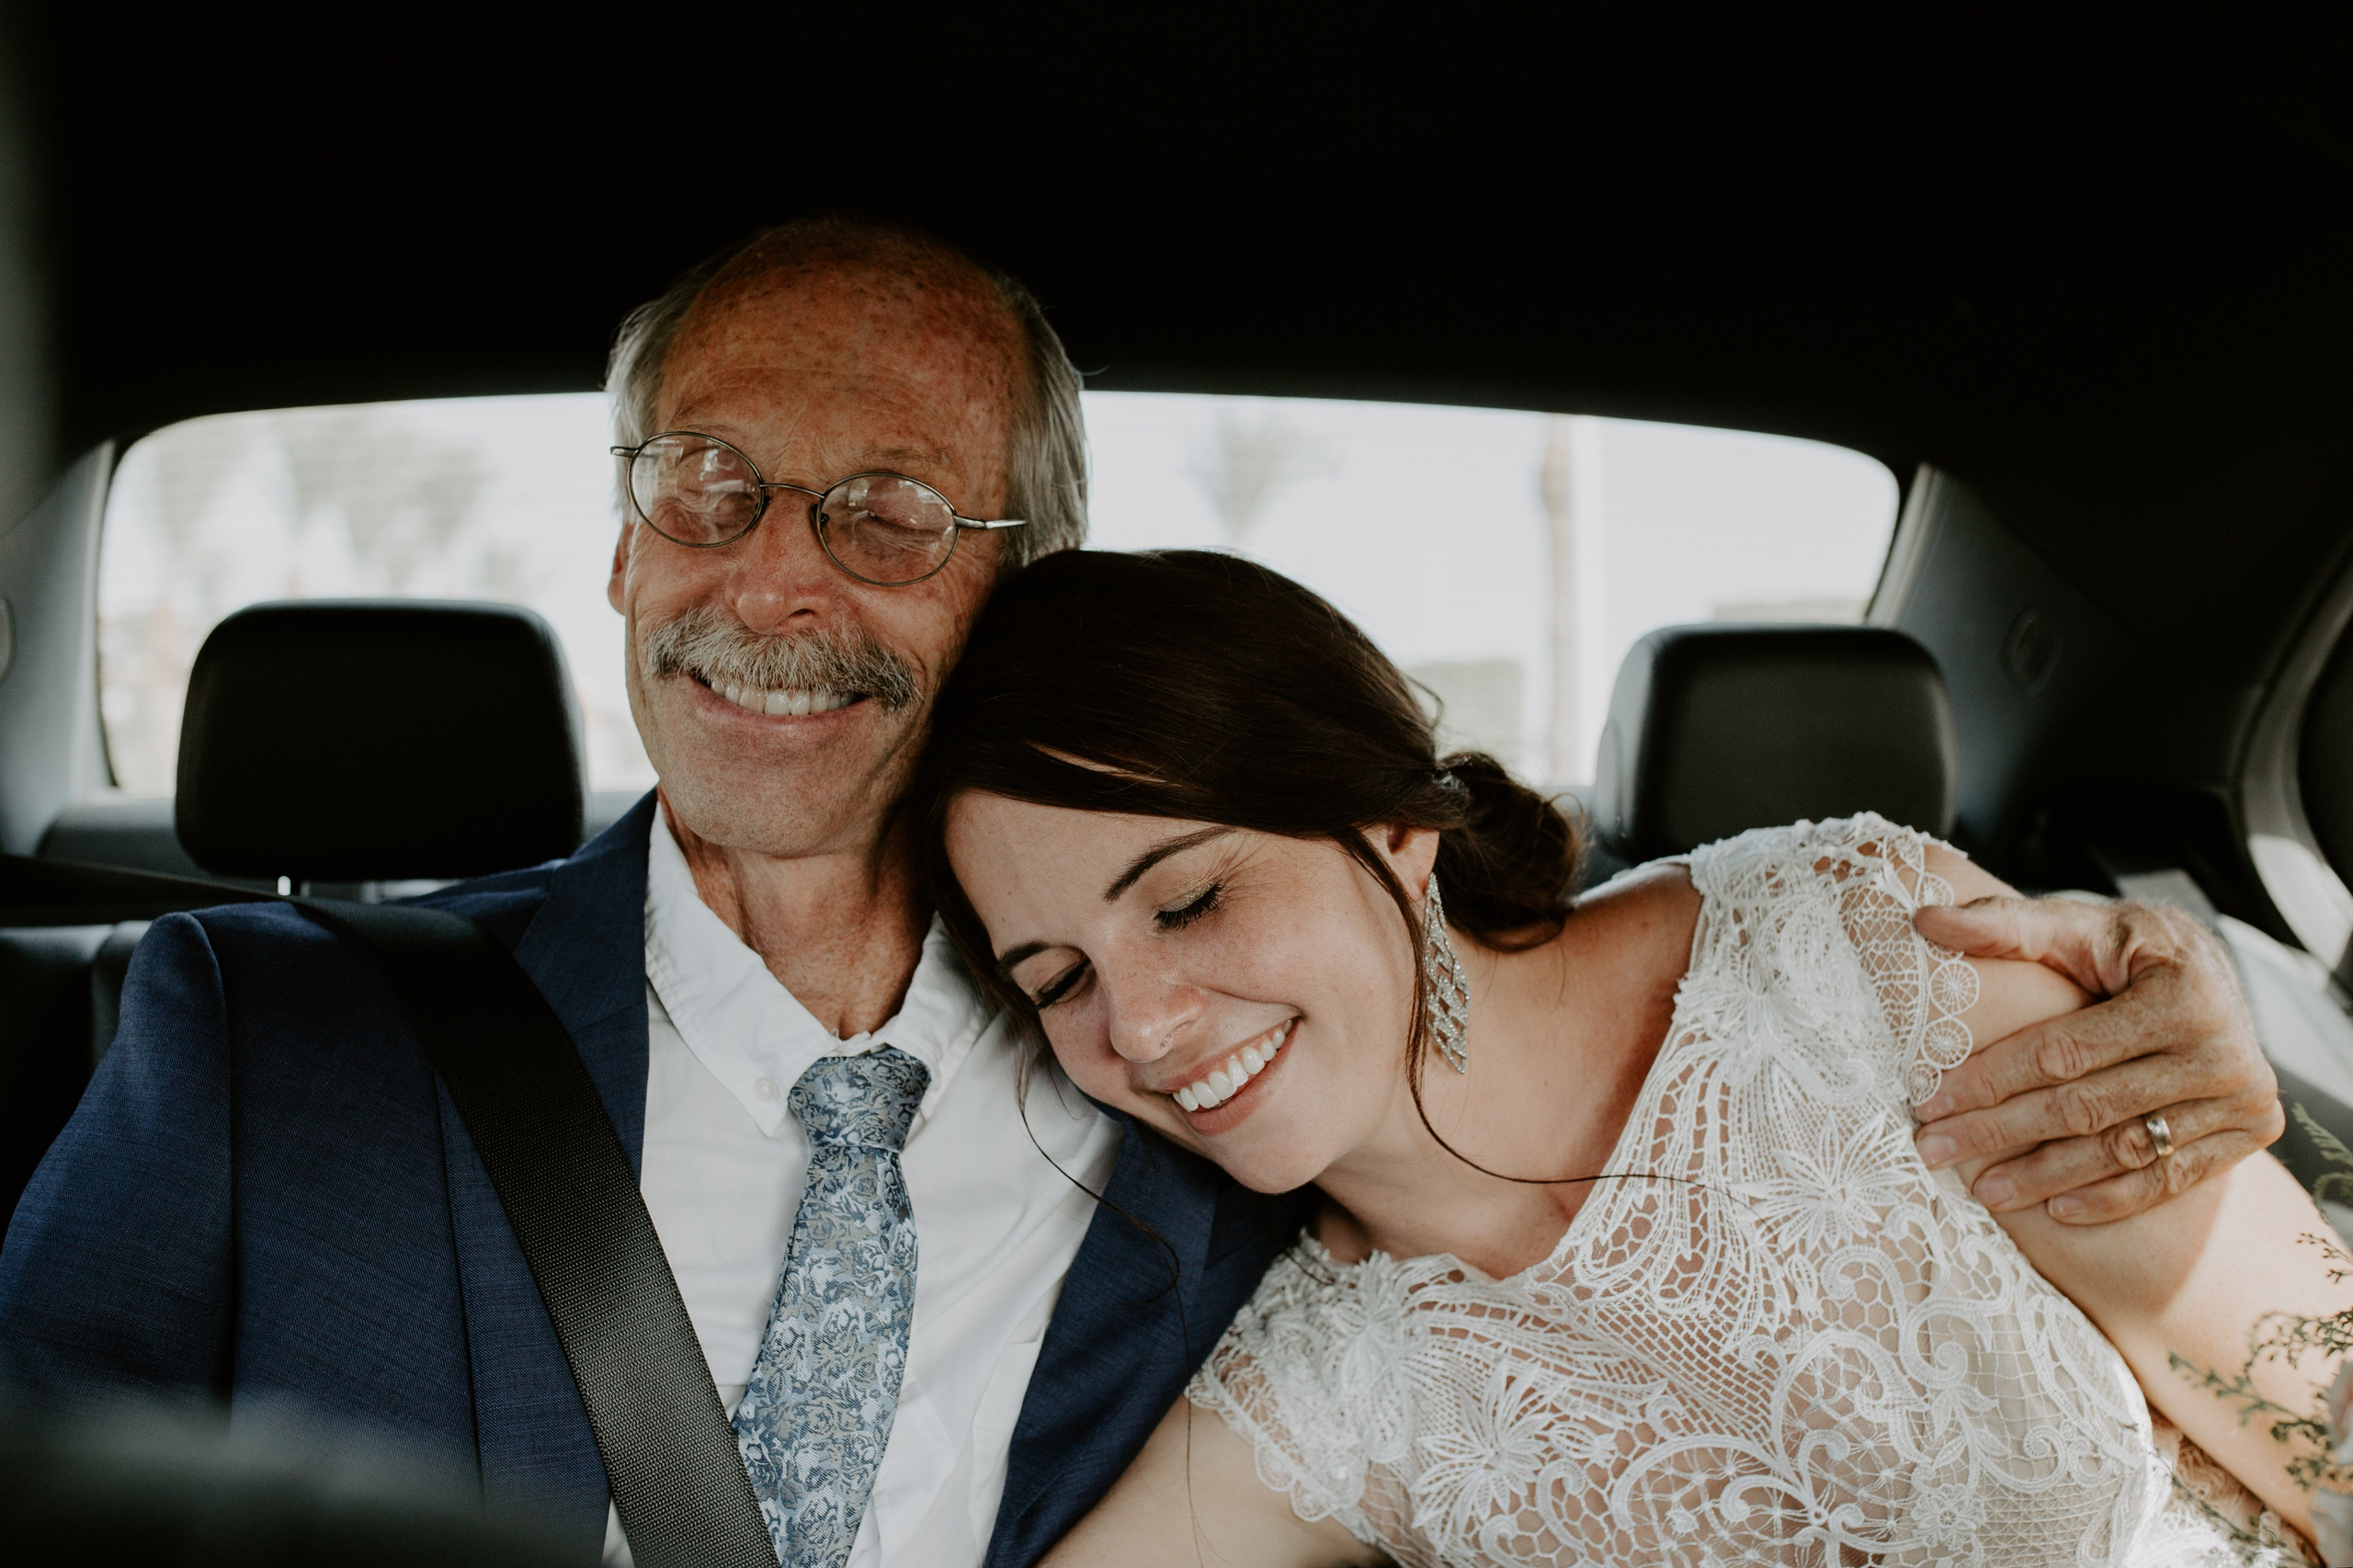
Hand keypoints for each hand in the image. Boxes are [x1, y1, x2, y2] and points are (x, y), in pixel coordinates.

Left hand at [1910, 895, 2282, 1224]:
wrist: (2210, 972)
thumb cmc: (2127, 949)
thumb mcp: (2074, 927)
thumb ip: (2002, 926)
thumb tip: (1925, 918)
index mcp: (2181, 995)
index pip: (2064, 1052)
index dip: (1990, 1078)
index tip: (1928, 1103)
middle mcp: (2223, 1051)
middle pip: (2086, 1107)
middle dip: (1999, 1133)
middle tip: (1934, 1152)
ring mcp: (2244, 1097)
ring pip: (2123, 1150)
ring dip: (2046, 1178)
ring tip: (1982, 1192)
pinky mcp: (2252, 1132)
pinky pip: (2169, 1177)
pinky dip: (2112, 1199)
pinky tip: (2057, 1211)